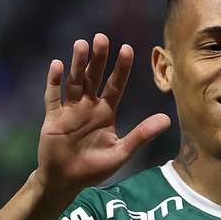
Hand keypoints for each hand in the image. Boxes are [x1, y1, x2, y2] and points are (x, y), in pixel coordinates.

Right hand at [34, 34, 170, 192]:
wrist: (66, 181)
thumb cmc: (95, 168)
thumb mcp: (121, 152)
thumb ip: (141, 135)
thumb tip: (167, 119)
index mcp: (106, 112)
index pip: (116, 85)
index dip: (121, 68)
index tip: (127, 48)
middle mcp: (88, 106)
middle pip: (93, 77)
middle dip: (98, 58)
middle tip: (101, 37)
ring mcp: (69, 111)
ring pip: (74, 82)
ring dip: (77, 64)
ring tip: (81, 44)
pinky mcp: (53, 119)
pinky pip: (53, 97)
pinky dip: (54, 82)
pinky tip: (57, 65)